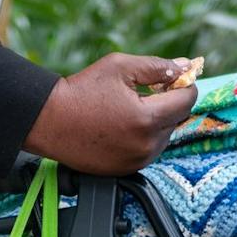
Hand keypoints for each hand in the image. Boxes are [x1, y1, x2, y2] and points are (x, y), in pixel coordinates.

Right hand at [23, 53, 197, 175]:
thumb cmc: (81, 92)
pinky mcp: (126, 170)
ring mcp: (136, 161)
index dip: (185, 85)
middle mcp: (145, 145)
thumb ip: (156, 66)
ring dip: (156, 122)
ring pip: (163, 137)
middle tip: (148, 91)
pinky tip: (123, 127)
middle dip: (168, 103)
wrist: (50, 122)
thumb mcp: (120, 67)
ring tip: (130, 110)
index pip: (187, 101)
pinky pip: (147, 151)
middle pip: (176, 120)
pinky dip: (143, 138)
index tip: (176, 79)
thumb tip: (183, 66)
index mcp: (147, 119)